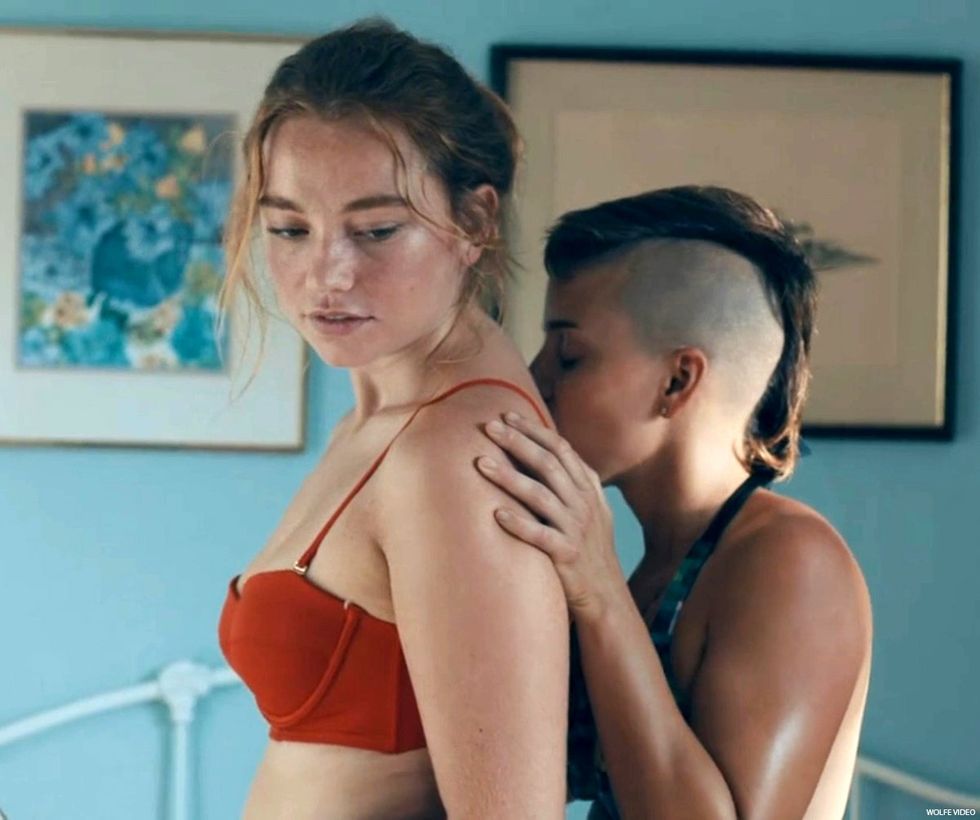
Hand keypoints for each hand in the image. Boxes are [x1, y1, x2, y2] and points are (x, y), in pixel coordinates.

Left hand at [476, 412, 627, 621]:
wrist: (605, 594)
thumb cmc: (589, 547)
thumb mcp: (591, 507)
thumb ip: (574, 479)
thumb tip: (549, 448)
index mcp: (588, 489)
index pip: (561, 449)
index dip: (534, 430)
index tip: (507, 416)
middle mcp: (583, 504)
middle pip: (548, 465)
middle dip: (518, 443)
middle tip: (490, 427)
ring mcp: (575, 528)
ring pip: (540, 496)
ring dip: (509, 477)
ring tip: (480, 463)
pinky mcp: (566, 555)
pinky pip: (540, 536)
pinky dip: (519, 524)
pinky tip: (496, 514)